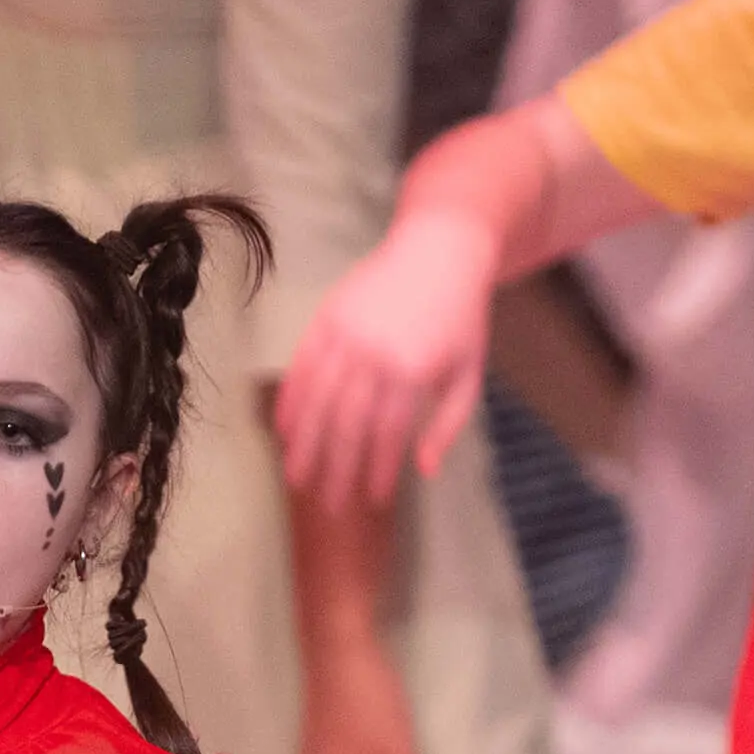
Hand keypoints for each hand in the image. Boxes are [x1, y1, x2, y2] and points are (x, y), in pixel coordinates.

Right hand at [277, 208, 497, 514]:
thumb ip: (449, 424)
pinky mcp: (326, 318)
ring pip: (317, 401)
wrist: (440, 248)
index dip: (378, 470)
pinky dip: (291, 401)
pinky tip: (285, 431)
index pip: (387, 433)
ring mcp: (345, 334)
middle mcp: (374, 353)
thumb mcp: (469, 372)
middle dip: (335, 469)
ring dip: (305, 445)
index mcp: (412, 369)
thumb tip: (425, 470)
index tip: (373, 501)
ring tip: (296, 477)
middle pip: (345, 425)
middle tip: (327, 504)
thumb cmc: (459, 317)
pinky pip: (301, 367)